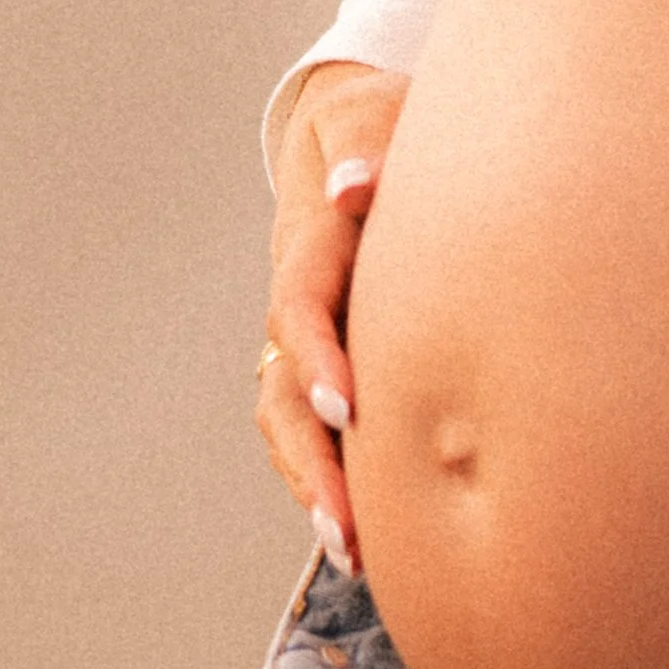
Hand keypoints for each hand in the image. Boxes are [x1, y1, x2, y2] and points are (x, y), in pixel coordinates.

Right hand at [257, 60, 408, 570]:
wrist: (362, 137)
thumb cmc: (385, 128)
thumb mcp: (378, 116)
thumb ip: (367, 142)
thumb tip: (353, 184)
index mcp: (310, 244)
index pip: (302, 305)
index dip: (317, 355)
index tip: (347, 405)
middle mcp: (296, 302)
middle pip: (283, 390)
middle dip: (311, 460)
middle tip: (346, 522)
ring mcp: (306, 341)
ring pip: (291, 424)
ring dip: (317, 488)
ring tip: (354, 552)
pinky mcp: (328, 367)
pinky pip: (316, 433)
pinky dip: (334, 482)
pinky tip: (375, 537)